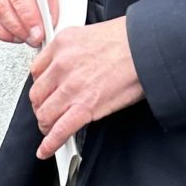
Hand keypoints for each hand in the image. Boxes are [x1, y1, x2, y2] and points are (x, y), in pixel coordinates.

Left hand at [28, 17, 142, 158]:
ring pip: (45, 114)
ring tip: (51, 129)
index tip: (45, 92)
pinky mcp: (85, 107)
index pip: (37, 71)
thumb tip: (71, 68)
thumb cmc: (129, 40)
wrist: (148, 47)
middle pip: (37, 95)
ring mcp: (72, 87)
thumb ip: (74, 51)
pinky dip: (50, 144)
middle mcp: (62, 65)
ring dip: (46, 125)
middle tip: (48, 112)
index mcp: (63, 44)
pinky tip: (46, 151)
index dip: (41, 86)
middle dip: (41, 107)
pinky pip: (60, 130)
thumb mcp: (91, 34)